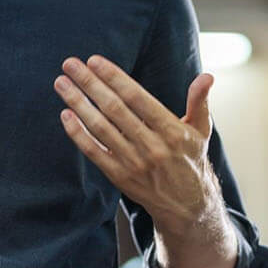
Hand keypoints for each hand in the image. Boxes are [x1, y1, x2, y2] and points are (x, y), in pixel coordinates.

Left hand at [54, 55, 219, 227]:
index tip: (94, 60)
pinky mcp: (120, 177)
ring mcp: (134, 163)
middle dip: (89, 84)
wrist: (187, 206)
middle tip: (69, 64)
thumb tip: (206, 77)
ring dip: (78, 104)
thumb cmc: (191, 159)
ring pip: (100, 129)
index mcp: (172, 131)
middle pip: (114, 110)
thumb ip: (199, 101)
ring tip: (61, 83)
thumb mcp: (201, 130)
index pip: (138, 99)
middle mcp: (152, 147)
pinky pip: (94, 152)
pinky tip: (66, 115)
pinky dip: (78, 134)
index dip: (114, 78)